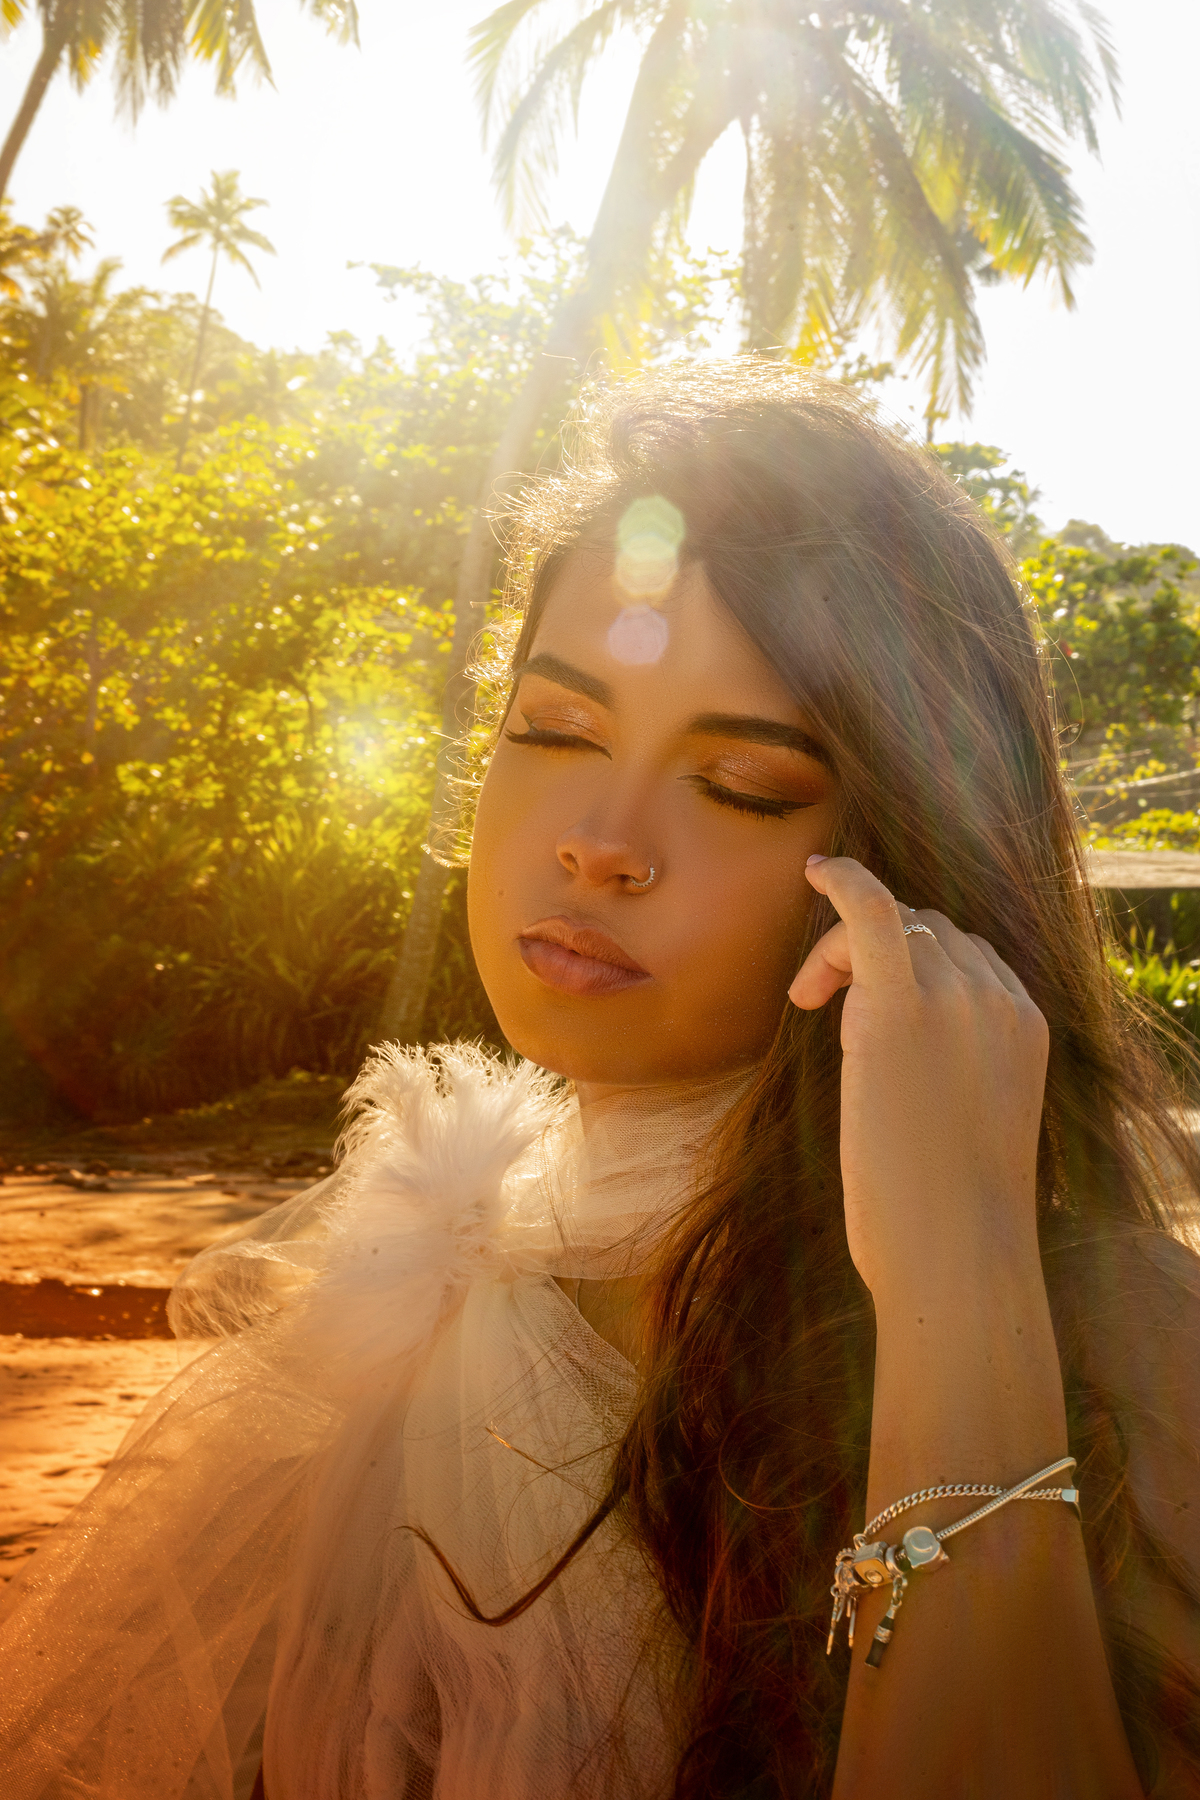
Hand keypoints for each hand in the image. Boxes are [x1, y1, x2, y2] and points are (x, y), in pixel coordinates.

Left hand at [789, 856, 1049, 1312]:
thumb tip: (902, 1061)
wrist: (956, 1252)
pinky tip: (815, 872)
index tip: (864, 993)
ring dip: (843, 951)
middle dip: (870, 950)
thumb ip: (953, 1069)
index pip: (966, 953)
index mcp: (1025, 1023)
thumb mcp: (969, 1123)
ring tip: (809, 1000)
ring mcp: (957, 997)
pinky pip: (873, 913)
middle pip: (927, 930)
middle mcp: (1000, 998)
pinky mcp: (900, 1009)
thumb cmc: (950, 1214)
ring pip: (893, 927)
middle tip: (818, 1000)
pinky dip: (845, 882)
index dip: (910, 959)